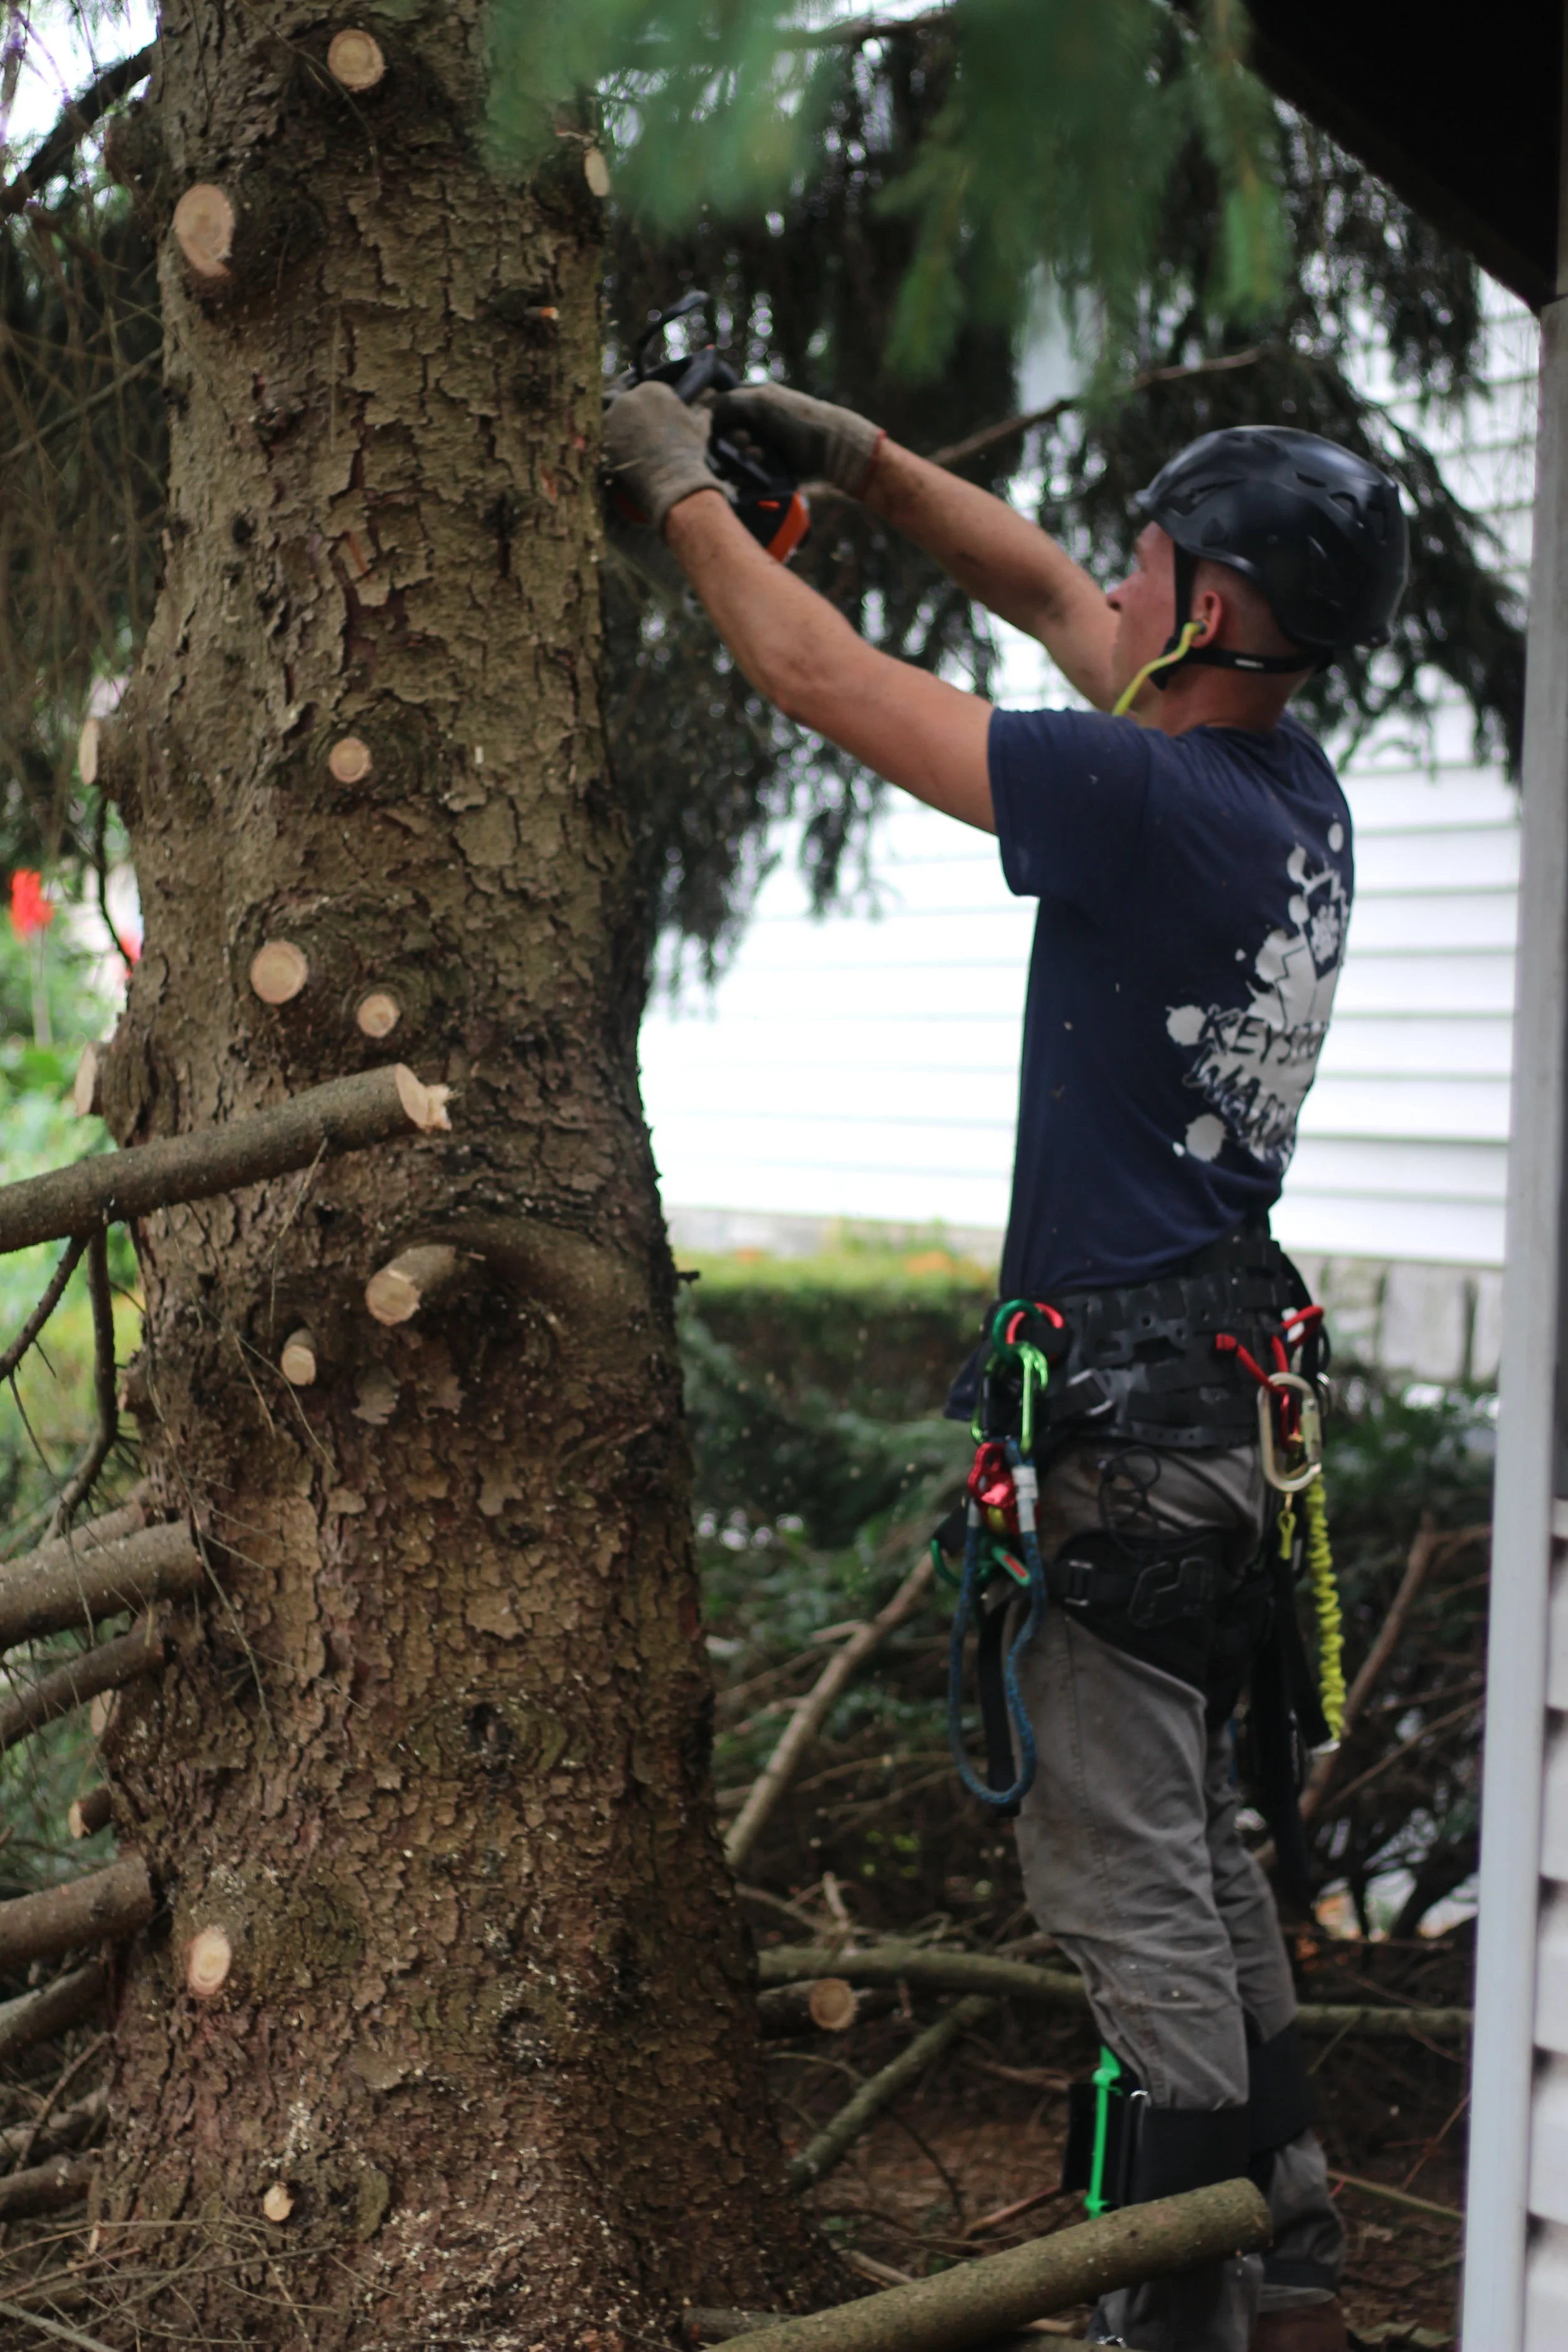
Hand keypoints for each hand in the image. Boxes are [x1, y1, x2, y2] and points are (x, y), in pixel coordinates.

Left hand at [603, 381, 721, 530]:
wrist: (673, 479)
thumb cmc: (689, 452)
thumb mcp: (700, 427)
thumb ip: (701, 412)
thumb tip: (707, 405)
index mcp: (653, 389)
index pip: (644, 393)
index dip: (646, 409)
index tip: (648, 424)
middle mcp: (630, 397)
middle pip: (624, 403)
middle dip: (628, 417)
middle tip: (636, 436)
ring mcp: (613, 417)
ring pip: (611, 419)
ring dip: (616, 430)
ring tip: (627, 448)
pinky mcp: (603, 438)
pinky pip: (603, 438)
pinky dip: (610, 445)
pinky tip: (619, 457)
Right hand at [710, 382, 883, 496]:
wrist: (829, 445)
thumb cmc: (796, 416)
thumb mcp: (761, 402)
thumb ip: (729, 402)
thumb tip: (701, 409)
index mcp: (751, 399)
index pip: (720, 408)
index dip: (713, 419)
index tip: (713, 426)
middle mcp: (753, 421)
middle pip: (723, 435)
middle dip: (730, 440)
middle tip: (745, 441)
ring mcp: (760, 444)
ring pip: (732, 456)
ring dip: (738, 458)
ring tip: (757, 456)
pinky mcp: (767, 465)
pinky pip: (745, 472)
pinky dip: (745, 474)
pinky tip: (756, 469)